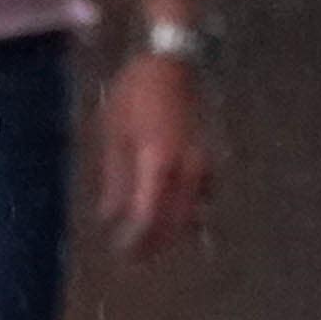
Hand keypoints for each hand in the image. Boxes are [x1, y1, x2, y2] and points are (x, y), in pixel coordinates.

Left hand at [97, 47, 215, 256]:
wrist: (174, 63)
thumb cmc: (137, 93)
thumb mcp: (114, 134)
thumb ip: (115, 179)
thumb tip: (110, 218)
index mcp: (159, 164)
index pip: (150, 218)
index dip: (136, 241)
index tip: (121, 252)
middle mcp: (189, 171)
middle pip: (175, 223)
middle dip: (155, 243)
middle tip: (133, 256)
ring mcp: (205, 165)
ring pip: (192, 213)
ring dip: (171, 230)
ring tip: (148, 240)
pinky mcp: (210, 159)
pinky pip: (201, 197)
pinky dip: (185, 212)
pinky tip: (168, 214)